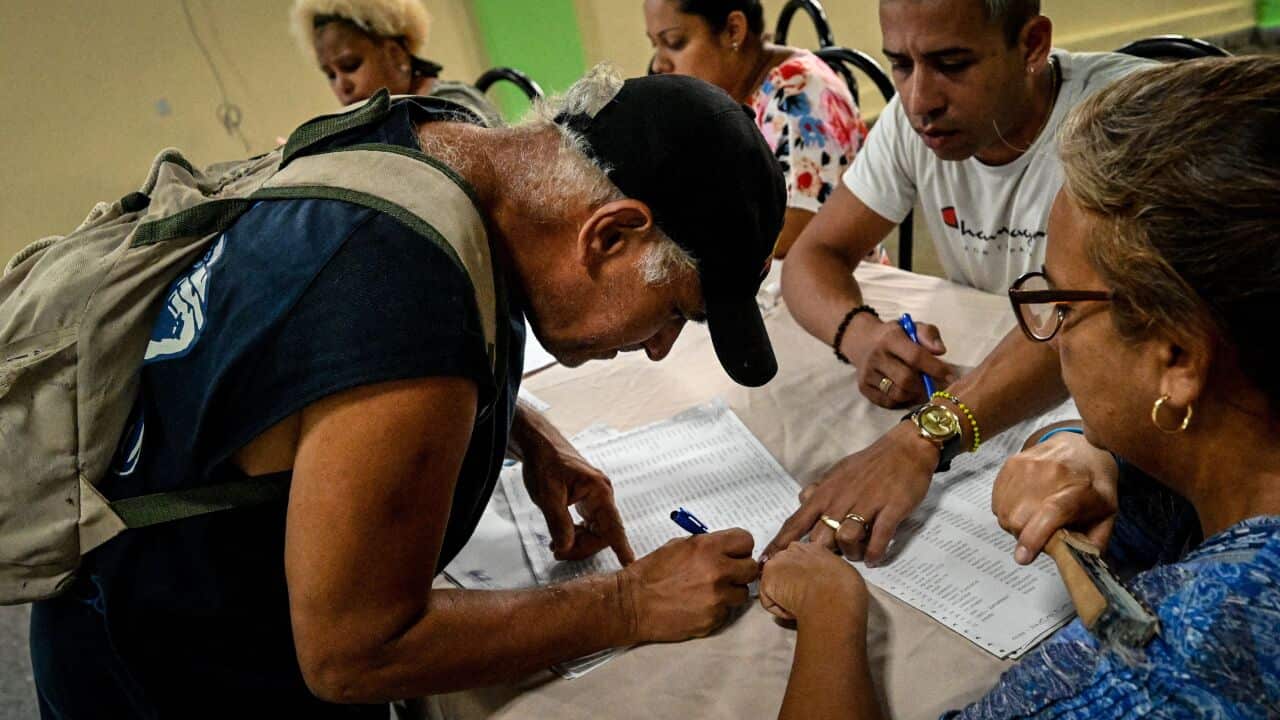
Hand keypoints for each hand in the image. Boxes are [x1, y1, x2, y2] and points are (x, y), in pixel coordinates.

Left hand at [521, 428, 635, 565]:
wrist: (540, 446)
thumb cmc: (545, 462)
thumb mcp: (547, 495)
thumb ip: (559, 523)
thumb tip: (566, 547)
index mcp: (598, 491)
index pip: (614, 525)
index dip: (621, 546)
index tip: (630, 563)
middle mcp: (603, 495)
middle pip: (603, 534)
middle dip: (582, 547)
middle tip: (558, 552)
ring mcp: (597, 499)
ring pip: (595, 532)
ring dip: (578, 542)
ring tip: (556, 546)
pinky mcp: (589, 501)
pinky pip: (589, 526)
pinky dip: (576, 535)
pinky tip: (562, 537)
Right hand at [619, 529, 759, 642]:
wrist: (632, 604)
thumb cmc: (652, 572)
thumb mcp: (678, 546)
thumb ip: (706, 545)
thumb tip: (726, 549)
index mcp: (708, 547)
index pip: (746, 541)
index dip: (740, 547)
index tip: (733, 553)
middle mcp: (717, 571)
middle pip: (751, 568)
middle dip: (740, 570)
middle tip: (726, 573)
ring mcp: (717, 598)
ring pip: (742, 593)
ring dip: (731, 591)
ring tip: (710, 591)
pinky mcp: (714, 619)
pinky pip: (727, 612)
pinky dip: (717, 609)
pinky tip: (699, 605)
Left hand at [759, 542, 867, 624]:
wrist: (835, 600)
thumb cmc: (845, 591)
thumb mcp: (842, 572)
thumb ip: (827, 571)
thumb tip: (825, 581)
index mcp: (813, 547)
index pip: (799, 559)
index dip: (802, 576)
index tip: (810, 588)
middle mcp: (792, 550)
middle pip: (783, 568)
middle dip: (789, 584)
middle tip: (805, 600)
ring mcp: (777, 563)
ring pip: (774, 584)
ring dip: (783, 597)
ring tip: (802, 606)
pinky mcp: (767, 581)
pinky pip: (769, 602)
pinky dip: (780, 611)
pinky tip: (795, 610)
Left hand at [764, 422, 936, 563]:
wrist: (904, 450)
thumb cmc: (869, 464)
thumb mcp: (836, 473)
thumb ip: (818, 490)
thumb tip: (803, 500)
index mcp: (824, 494)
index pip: (795, 523)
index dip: (779, 545)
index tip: (764, 564)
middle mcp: (840, 501)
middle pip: (818, 538)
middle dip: (819, 556)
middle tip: (826, 565)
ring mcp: (866, 505)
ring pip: (846, 539)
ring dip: (850, 554)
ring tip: (856, 556)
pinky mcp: (891, 509)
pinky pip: (878, 538)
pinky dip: (874, 553)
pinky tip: (873, 558)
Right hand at [843, 314, 957, 407]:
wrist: (863, 341)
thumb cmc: (895, 336)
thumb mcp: (912, 327)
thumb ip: (929, 335)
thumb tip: (940, 351)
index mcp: (890, 338)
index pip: (915, 356)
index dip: (935, 368)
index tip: (949, 375)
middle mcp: (876, 356)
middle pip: (906, 380)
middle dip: (923, 384)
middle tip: (930, 383)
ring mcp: (867, 373)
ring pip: (898, 394)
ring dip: (913, 394)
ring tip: (917, 387)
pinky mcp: (863, 387)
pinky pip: (887, 402)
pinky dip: (901, 400)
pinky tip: (904, 391)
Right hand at [991, 430, 1118, 564]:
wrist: (1081, 447)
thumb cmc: (1094, 485)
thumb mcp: (1107, 515)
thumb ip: (1092, 542)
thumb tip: (1075, 565)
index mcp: (1082, 489)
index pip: (1053, 511)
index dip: (1035, 537)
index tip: (1023, 558)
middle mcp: (1052, 472)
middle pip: (1021, 517)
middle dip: (1026, 535)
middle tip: (1041, 533)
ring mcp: (1028, 466)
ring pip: (1005, 511)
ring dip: (1015, 523)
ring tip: (1033, 517)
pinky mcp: (1012, 463)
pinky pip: (998, 500)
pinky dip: (1006, 509)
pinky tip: (1023, 505)